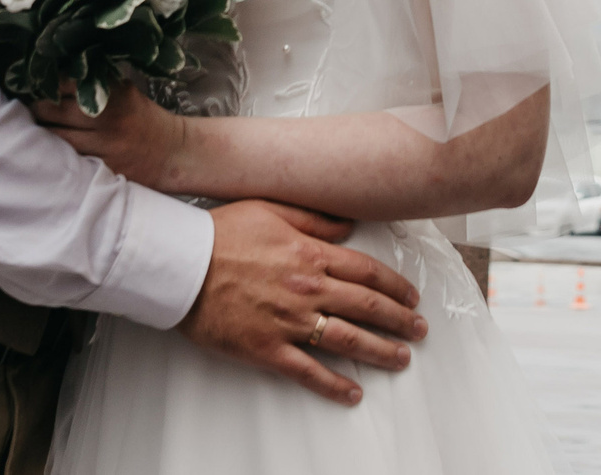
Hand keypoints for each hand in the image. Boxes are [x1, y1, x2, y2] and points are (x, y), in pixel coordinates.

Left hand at [31, 82, 187, 191]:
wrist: (172, 153)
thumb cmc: (142, 118)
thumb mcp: (124, 92)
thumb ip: (94, 83)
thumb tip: (55, 74)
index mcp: (111, 94)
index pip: (65, 83)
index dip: (45, 83)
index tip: (33, 83)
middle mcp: (106, 119)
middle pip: (52, 111)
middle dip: (36, 109)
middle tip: (28, 108)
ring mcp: (103, 147)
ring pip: (55, 139)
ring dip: (40, 134)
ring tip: (32, 130)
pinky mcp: (102, 170)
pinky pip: (68, 162)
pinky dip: (55, 156)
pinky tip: (48, 152)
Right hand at [179, 201, 425, 405]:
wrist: (181, 265)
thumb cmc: (220, 234)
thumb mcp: (272, 209)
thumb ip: (314, 219)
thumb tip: (348, 227)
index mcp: (310, 254)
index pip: (366, 272)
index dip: (394, 286)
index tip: (410, 297)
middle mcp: (308, 289)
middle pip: (367, 307)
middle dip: (399, 321)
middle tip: (419, 331)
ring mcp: (290, 321)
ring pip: (347, 340)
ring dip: (380, 351)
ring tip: (400, 359)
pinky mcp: (268, 349)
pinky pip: (309, 372)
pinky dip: (335, 385)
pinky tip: (353, 392)